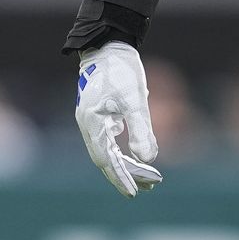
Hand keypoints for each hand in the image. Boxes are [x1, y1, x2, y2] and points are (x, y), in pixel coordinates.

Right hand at [75, 42, 163, 196]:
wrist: (111, 47)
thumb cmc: (122, 72)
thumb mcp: (135, 101)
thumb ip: (141, 130)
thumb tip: (148, 159)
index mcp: (93, 124)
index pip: (106, 160)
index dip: (120, 178)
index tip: (133, 193)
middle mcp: (89, 125)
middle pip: (107, 158)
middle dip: (126, 175)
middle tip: (148, 188)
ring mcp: (93, 120)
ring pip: (109, 150)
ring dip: (126, 164)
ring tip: (147, 177)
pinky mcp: (100, 114)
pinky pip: (110, 140)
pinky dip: (123, 150)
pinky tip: (136, 157)